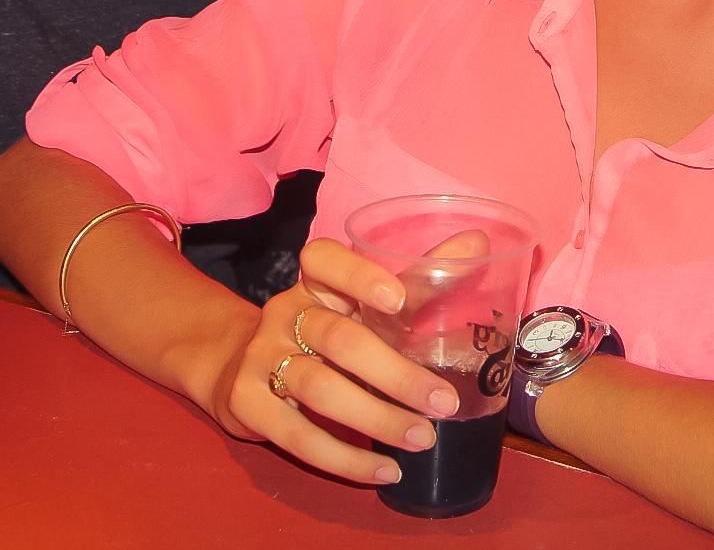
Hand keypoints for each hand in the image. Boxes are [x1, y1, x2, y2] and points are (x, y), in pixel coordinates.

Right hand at [209, 238, 461, 484]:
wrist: (236, 367)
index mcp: (315, 283)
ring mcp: (261, 357)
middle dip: (395, 374)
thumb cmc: (323, 331)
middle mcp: (284, 313)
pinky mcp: (246, 403)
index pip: (323, 259)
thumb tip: (478, 242)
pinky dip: (343, 458)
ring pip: (319, 388)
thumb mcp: (361, 304)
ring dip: (376, 419)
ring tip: (423, 439)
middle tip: (444, 403)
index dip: (358, 276)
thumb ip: (418, 279)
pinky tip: (383, 471)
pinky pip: (296, 435)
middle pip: (339, 339)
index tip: (398, 299)